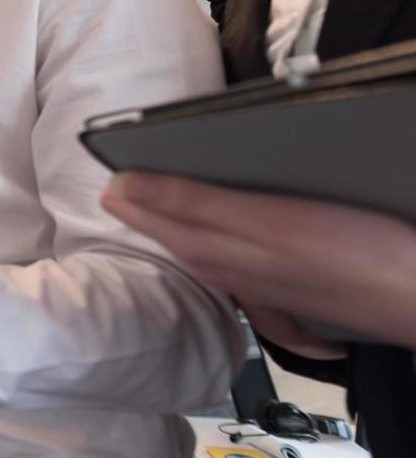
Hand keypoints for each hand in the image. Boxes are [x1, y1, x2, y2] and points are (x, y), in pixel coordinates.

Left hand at [103, 172, 415, 350]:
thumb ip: (192, 202)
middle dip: (146, 211)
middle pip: (180, 236)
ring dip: (181, 229)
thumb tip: (124, 186)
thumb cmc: (352, 257)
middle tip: (117, 189)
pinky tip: (223, 247)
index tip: (104, 171)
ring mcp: (266, 281)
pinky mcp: (296, 286)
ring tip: (156, 211)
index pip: (159, 216)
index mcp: (221, 250)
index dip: (130, 193)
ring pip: (208, 252)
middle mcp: (236, 269)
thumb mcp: (264, 218)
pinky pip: (242, 266)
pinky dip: (221, 250)